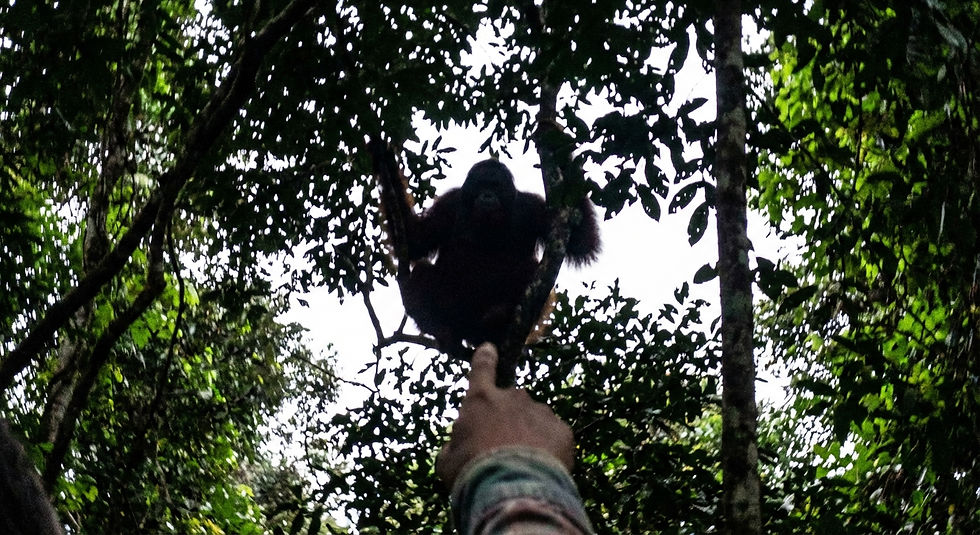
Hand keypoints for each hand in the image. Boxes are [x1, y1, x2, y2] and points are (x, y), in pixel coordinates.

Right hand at [436, 343, 574, 486]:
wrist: (512, 489)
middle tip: (503, 448)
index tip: (489, 348)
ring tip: (523, 464)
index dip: (485, 358)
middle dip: (508, 418)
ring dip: (529, 433)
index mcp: (480, 400)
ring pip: (534, 418)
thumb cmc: (472, 473)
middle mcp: (512, 398)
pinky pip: (554, 435)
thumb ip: (452, 446)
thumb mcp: (448, 462)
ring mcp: (539, 411)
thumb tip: (452, 445)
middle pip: (510, 401)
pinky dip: (549, 448)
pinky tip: (542, 467)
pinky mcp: (562, 429)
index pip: (481, 370)